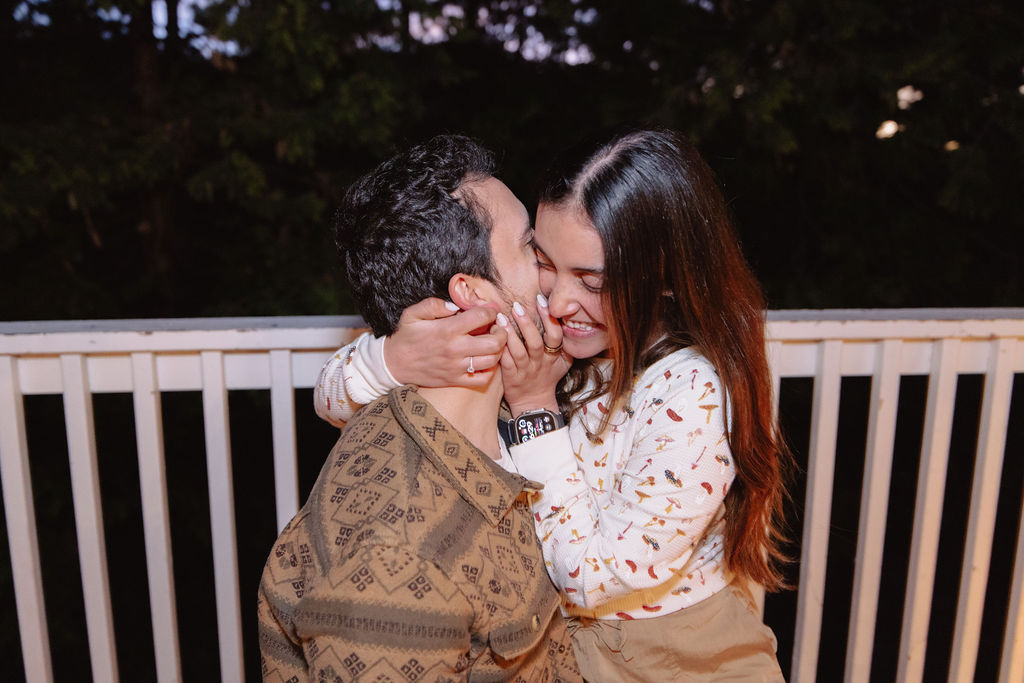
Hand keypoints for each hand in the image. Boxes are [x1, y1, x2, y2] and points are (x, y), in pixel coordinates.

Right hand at [384, 298, 508, 387]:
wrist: (393, 364)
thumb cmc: (405, 336)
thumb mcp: (413, 313)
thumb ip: (434, 304)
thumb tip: (456, 304)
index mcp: (447, 330)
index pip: (482, 317)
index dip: (491, 311)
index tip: (489, 311)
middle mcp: (455, 349)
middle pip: (495, 342)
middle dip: (502, 332)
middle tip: (497, 328)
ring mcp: (457, 367)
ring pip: (492, 360)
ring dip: (498, 350)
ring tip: (493, 343)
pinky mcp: (455, 380)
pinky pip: (483, 379)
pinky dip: (490, 370)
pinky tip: (485, 360)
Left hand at [500, 294, 572, 415]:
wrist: (535, 402)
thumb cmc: (547, 377)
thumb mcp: (563, 363)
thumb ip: (565, 344)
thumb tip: (566, 318)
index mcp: (553, 356)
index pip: (555, 336)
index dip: (549, 318)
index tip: (541, 299)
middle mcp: (540, 363)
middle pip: (535, 342)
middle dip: (526, 323)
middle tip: (517, 306)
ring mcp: (525, 370)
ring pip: (518, 352)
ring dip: (510, 334)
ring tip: (500, 318)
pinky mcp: (511, 378)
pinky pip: (505, 362)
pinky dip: (500, 349)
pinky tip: (492, 336)